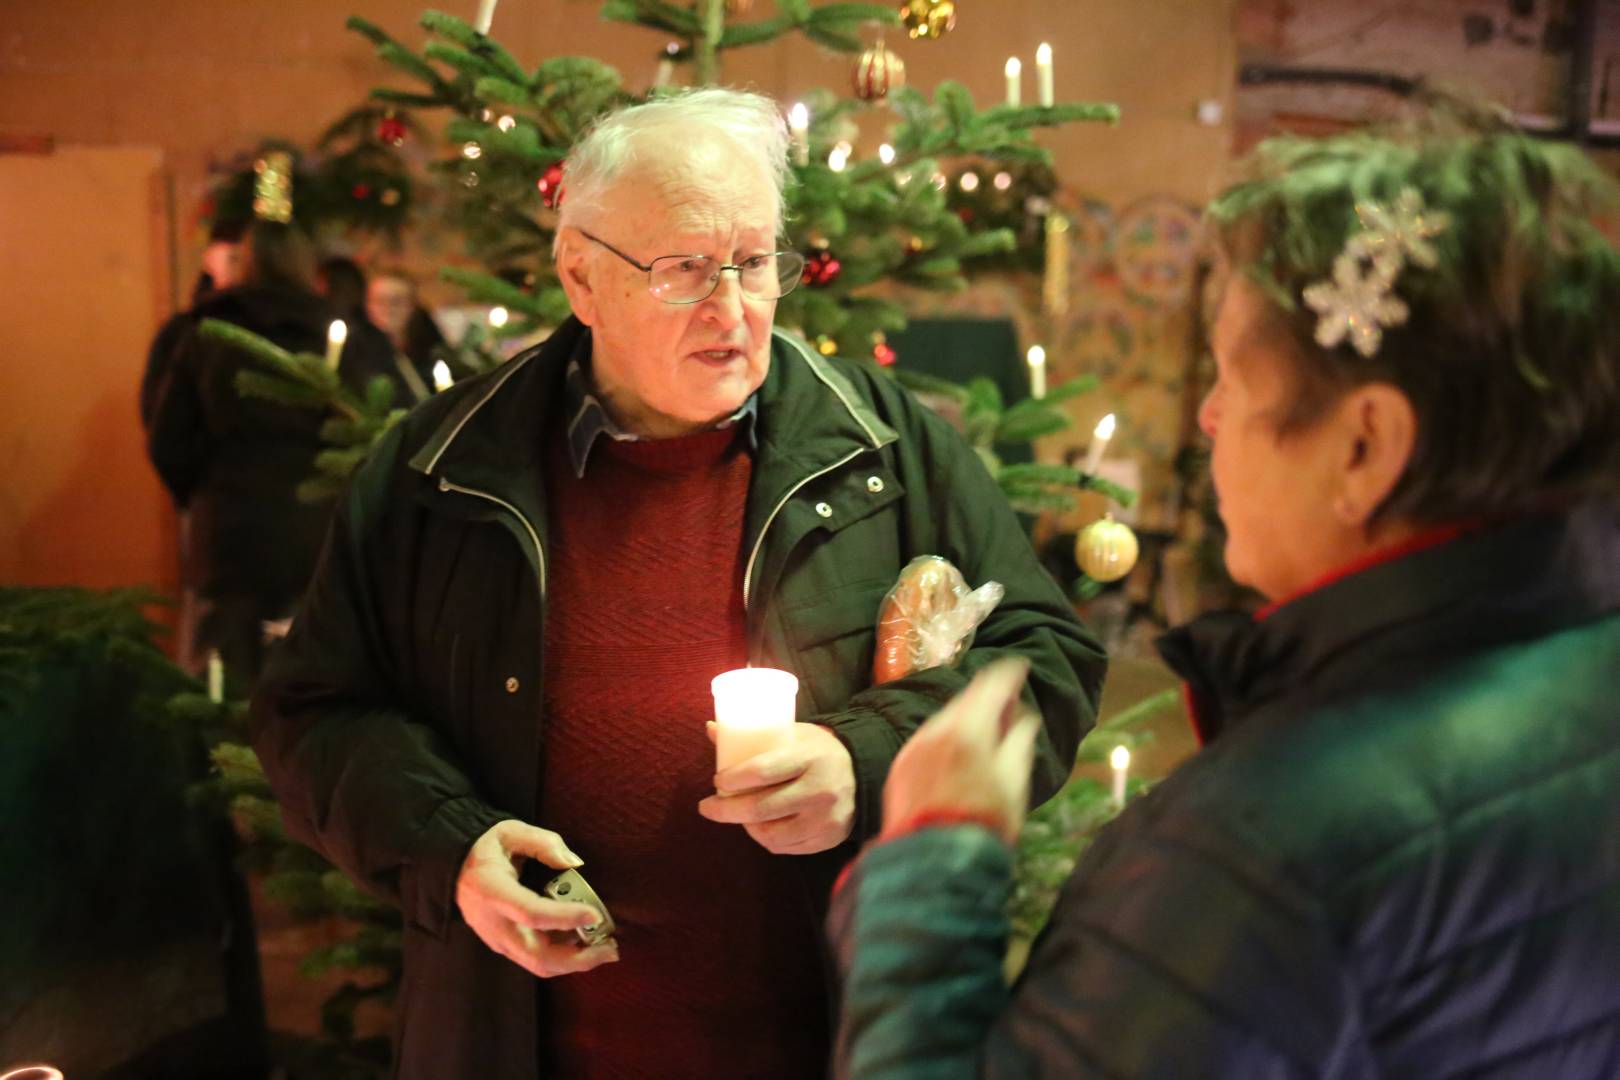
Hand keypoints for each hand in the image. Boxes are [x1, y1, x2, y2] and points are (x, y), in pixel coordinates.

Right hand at [455, 819, 619, 977]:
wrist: (452, 869)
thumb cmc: (484, 849)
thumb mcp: (509, 831)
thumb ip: (542, 842)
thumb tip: (573, 862)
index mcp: (491, 892)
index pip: (531, 913)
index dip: (564, 917)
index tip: (594, 913)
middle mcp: (493, 924)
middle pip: (537, 956)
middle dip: (578, 958)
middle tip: (610, 947)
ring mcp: (497, 940)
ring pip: (538, 964)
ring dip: (575, 961)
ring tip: (605, 948)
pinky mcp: (504, 946)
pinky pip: (535, 958)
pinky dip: (563, 956)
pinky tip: (585, 942)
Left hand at [697, 723, 855, 854]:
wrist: (863, 771)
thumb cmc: (817, 750)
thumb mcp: (792, 734)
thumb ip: (754, 736)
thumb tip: (711, 729)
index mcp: (810, 757)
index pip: (762, 771)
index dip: (734, 780)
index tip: (717, 780)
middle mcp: (820, 789)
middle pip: (761, 808)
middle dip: (726, 810)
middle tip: (707, 807)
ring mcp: (826, 818)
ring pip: (771, 834)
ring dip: (747, 827)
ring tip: (738, 816)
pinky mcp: (829, 838)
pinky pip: (786, 847)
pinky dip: (767, 839)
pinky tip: (761, 827)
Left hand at [880, 658, 1038, 844]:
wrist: (935, 861)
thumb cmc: (985, 821)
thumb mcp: (1015, 782)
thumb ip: (1019, 742)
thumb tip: (1025, 719)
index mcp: (969, 729)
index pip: (991, 686)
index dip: (1009, 674)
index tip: (1020, 668)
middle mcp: (936, 730)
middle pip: (964, 701)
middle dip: (986, 698)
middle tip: (1005, 705)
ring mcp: (914, 747)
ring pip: (944, 721)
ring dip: (964, 720)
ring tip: (983, 734)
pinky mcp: (900, 766)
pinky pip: (927, 741)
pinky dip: (945, 740)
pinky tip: (957, 756)